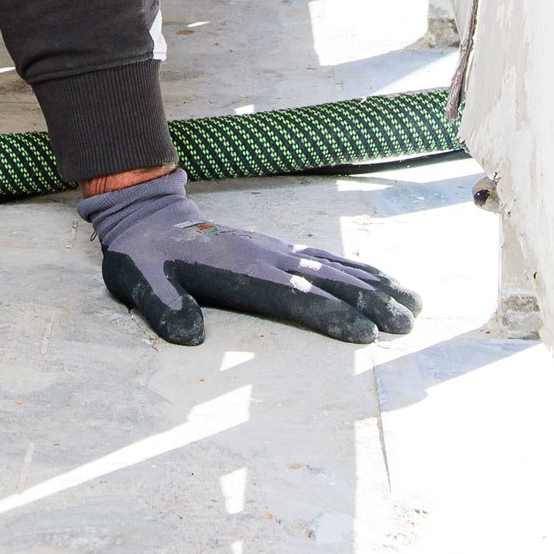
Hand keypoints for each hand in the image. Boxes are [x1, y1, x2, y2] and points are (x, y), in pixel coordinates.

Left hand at [78, 168, 417, 346]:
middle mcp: (268, 258)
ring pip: (338, 268)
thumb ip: (163, 307)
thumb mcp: (140, 282)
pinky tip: (381, 281)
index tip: (365, 334)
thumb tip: (189, 336)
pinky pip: (328, 260)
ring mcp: (277, 251)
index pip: (295, 296)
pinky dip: (360, 271)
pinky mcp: (278, 250)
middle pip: (330, 281)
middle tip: (408, 325)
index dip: (330, 314)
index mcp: (242, 272)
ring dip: (376, 286)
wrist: (147, 217)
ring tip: (414, 304)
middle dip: (371, 303)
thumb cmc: (144, 258)